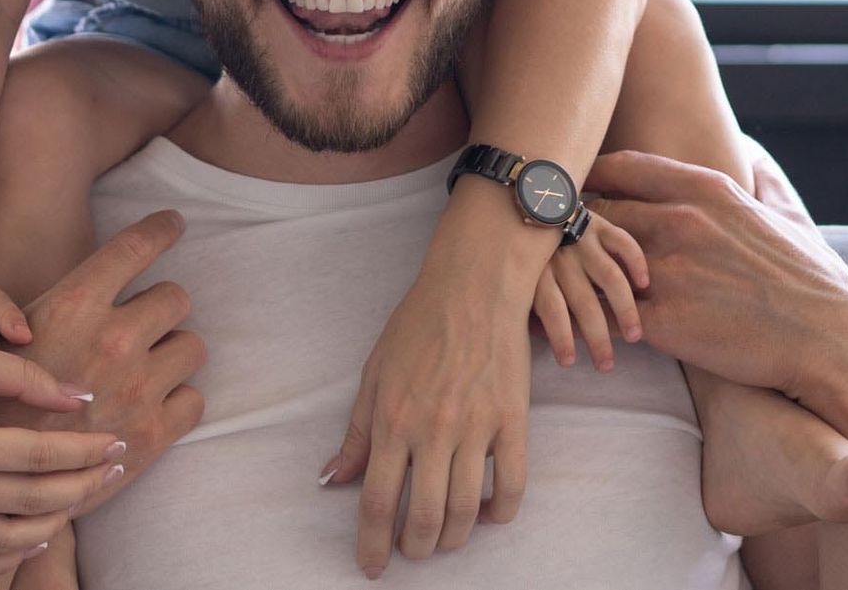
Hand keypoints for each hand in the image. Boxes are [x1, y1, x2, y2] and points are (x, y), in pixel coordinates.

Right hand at [0, 209, 206, 517]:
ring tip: (146, 369)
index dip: (161, 229)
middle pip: (177, 298)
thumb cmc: (1, 400)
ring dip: (172, 354)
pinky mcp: (154, 434)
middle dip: (163, 309)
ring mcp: (138, 388)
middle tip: (146, 325)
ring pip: (192, 347)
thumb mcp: (20, 335)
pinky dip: (177, 401)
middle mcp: (113, 340)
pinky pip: (195, 400)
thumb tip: (109, 274)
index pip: (136, 246)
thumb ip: (70, 304)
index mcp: (76, 305)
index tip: (174, 223)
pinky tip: (152, 406)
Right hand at [0, 336, 119, 575]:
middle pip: (29, 499)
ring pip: (6, 537)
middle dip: (81, 485)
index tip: (114, 443)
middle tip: (113, 469)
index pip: (37, 455)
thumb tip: (80, 398)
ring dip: (54, 520)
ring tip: (83, 496)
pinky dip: (10, 552)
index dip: (82, 450)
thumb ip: (27, 377)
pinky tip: (41, 531)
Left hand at [317, 254, 532, 577]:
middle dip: (415, 548)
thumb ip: (357, 432)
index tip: (372, 567)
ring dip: (453, 539)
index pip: (379, 503)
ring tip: (444, 540)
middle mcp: (432, 431)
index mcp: (393, 420)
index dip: (373, 545)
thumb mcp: (375, 373)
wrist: (473, 286)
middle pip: (425, 519)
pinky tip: (487, 515)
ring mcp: (476, 428)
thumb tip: (333, 480)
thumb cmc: (418, 324)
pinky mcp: (513, 421)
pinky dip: (500, 513)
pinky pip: (511, 486)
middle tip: (411, 552)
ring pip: (466, 512)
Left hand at [531, 208, 646, 370]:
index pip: (550, 308)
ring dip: (624, 309)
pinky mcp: (599, 222)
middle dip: (597, 337)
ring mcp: (581, 238)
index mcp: (537, 267)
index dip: (559, 336)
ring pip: (609, 277)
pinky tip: (644, 284)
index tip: (569, 362)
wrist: (527, 191)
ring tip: (636, 335)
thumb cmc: (522, 242)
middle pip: (583, 301)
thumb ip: (525, 294)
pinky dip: (635, 263)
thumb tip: (530, 333)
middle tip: (606, 365)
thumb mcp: (516, 267)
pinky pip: (623, 242)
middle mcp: (560, 254)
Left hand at [582, 150, 847, 438]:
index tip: (574, 190)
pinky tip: (572, 326)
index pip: (620, 166)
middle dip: (574, 228)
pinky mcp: (662, 320)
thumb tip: (751, 152)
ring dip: (570, 271)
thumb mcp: (784, 214)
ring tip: (548, 284)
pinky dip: (586, 317)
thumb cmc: (811, 281)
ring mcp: (670, 268)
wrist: (836, 342)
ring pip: (591, 258)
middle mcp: (681, 219)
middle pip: (597, 210)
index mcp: (705, 189)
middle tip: (554, 242)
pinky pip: (603, 311)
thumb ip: (759, 179)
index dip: (589, 177)